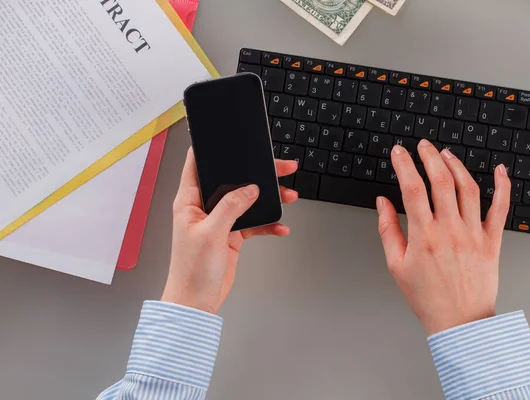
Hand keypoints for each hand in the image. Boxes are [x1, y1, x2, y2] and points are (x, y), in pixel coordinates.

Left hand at [161, 148, 297, 313]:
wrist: (197, 302)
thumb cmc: (191, 271)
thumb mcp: (211, 234)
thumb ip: (231, 207)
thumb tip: (250, 189)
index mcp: (189, 201)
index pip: (197, 165)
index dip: (211, 150)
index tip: (229, 139)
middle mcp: (204, 207)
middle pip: (231, 180)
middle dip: (256, 173)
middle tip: (279, 167)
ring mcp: (220, 220)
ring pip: (247, 200)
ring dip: (268, 199)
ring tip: (288, 197)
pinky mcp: (232, 234)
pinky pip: (254, 223)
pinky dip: (268, 224)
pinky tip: (280, 227)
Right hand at [377, 140, 510, 335]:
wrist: (459, 322)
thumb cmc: (426, 297)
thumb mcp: (396, 265)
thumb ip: (388, 230)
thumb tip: (383, 202)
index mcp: (424, 236)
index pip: (412, 188)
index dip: (404, 165)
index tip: (398, 152)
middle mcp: (450, 230)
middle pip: (440, 181)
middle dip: (429, 156)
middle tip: (422, 145)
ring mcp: (473, 233)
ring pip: (468, 188)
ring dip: (455, 165)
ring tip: (445, 154)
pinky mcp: (492, 240)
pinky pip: (500, 208)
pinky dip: (502, 186)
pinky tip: (499, 170)